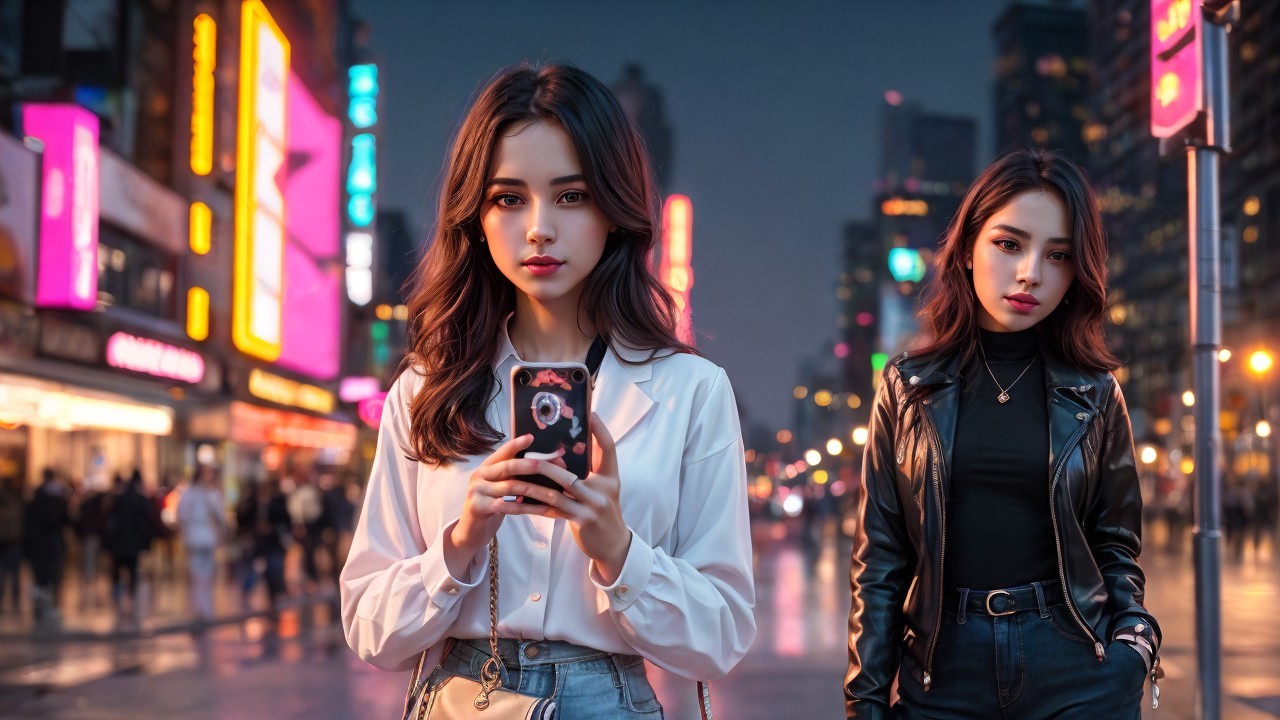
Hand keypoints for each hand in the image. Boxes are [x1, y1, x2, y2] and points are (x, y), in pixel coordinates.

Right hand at [443, 434, 571, 576]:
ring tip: (554, 493)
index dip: (516, 444)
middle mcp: (480, 475)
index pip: (502, 452)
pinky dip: (528, 508)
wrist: (471, 531)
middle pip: (508, 466)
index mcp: (486, 467)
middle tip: (551, 466)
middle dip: (531, 465)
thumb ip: (515, 476)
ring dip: (535, 490)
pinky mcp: (478, 507)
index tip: (532, 437)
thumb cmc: (491, 505)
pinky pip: (508, 506)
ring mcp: (477, 491)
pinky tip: (544, 509)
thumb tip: (545, 466)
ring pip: (511, 487)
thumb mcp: (500, 487)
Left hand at [508, 413, 631, 582]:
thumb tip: (569, 450)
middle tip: (525, 455)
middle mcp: (603, 490)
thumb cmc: (605, 513)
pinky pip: (550, 511)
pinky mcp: (580, 522)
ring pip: (555, 493)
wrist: (614, 546)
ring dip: (531, 486)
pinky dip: (531, 507)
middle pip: (569, 473)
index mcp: (610, 478)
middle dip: (544, 464)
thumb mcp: (605, 489)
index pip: (608, 448)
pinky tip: (515, 503)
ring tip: (512, 480)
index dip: (600, 430)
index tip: (590, 414)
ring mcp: (591, 508)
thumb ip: (592, 470)